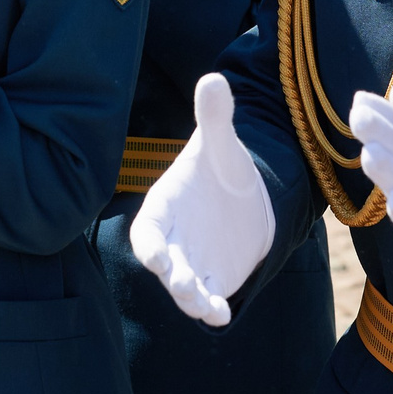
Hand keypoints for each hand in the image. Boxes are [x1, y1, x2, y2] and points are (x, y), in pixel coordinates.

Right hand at [132, 74, 277, 326]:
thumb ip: (214, 117)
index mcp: (164, 207)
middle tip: (182, 284)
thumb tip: (215, 79)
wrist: (245, 198)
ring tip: (206, 305)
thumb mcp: (220, 143)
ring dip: (191, 298)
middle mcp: (172, 241)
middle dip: (171, 275)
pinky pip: (208, 300)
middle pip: (163, 264)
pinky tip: (222, 314)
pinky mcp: (212, 280)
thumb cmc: (219, 169)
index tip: (156, 256)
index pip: (147, 230)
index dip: (150, 244)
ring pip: (183, 288)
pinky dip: (212, 309)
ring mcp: (190, 264)